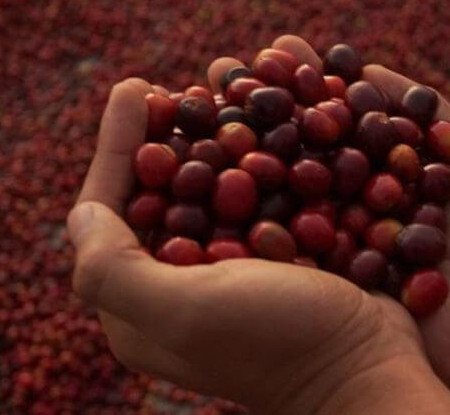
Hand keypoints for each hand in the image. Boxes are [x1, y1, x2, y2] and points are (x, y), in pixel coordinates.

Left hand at [68, 37, 449, 414]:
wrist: (369, 368)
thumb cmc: (276, 343)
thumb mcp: (184, 310)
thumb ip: (111, 268)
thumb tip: (80, 212)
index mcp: (141, 304)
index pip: (109, 210)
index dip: (115, 143)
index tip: (134, 85)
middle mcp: (181, 285)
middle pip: (159, 192)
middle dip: (161, 131)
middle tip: (173, 81)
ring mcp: (232, 270)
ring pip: (211, 185)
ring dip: (212, 133)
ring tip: (222, 86)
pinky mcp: (278, 257)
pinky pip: (258, 192)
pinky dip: (260, 151)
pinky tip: (272, 117)